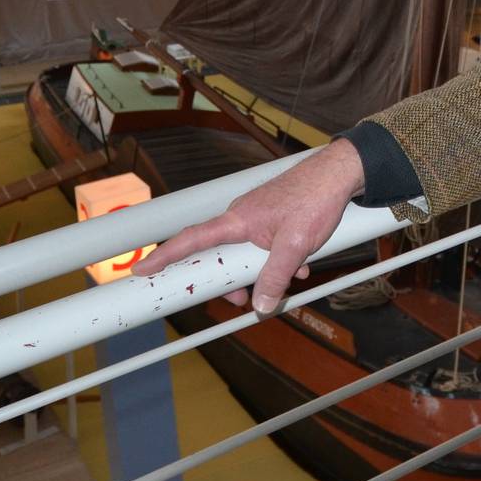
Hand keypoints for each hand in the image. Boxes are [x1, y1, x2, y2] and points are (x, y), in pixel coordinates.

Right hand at [130, 138, 365, 314]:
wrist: (339, 175)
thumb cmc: (314, 200)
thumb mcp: (295, 246)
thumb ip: (275, 277)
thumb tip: (261, 305)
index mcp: (237, 220)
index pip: (192, 240)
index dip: (165, 256)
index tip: (141, 269)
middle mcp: (240, 216)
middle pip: (217, 253)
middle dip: (226, 279)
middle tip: (236, 299)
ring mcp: (256, 215)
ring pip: (244, 251)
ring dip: (258, 271)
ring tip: (285, 282)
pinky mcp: (271, 216)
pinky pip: (263, 244)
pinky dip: (275, 258)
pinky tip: (299, 266)